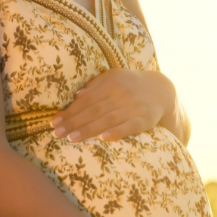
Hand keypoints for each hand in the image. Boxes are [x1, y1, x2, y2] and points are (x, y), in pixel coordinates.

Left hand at [50, 68, 175, 141]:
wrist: (161, 90)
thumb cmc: (131, 84)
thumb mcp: (114, 77)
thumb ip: (96, 85)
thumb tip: (77, 96)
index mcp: (111, 83)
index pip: (86, 100)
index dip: (70, 111)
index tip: (54, 123)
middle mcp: (121, 94)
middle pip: (94, 110)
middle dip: (74, 122)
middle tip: (57, 134)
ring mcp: (134, 107)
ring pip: (108, 120)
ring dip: (89, 129)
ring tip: (72, 138)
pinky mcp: (145, 120)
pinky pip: (130, 127)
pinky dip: (117, 132)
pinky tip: (104, 139)